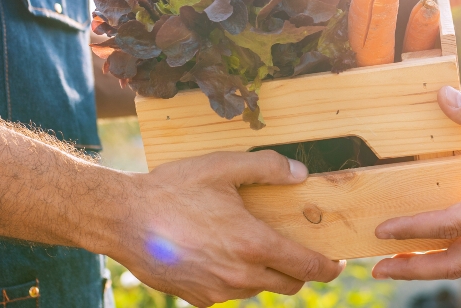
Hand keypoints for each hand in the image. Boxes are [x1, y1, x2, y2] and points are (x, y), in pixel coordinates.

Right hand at [111, 151, 344, 305]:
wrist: (123, 219)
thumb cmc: (173, 190)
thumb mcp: (223, 166)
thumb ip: (268, 167)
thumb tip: (300, 173)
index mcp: (253, 244)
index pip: (308, 267)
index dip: (329, 267)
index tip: (337, 261)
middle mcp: (240, 275)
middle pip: (289, 285)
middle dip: (300, 271)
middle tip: (298, 251)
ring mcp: (217, 291)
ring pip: (258, 289)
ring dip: (265, 273)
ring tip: (254, 246)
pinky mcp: (197, 299)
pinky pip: (228, 293)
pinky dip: (234, 278)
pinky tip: (220, 254)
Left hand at [371, 87, 460, 280]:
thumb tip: (443, 97)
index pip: (453, 224)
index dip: (414, 229)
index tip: (382, 231)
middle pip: (457, 263)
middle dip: (415, 268)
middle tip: (377, 268)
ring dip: (432, 264)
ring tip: (399, 262)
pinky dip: (455, 253)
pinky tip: (440, 242)